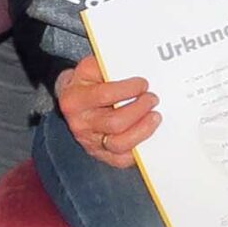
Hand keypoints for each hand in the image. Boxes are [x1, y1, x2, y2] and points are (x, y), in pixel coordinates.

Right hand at [56, 54, 159, 168]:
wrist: (72, 102)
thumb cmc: (85, 84)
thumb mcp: (88, 69)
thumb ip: (106, 67)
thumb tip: (133, 69)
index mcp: (74, 100)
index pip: (104, 95)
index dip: (128, 89)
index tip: (143, 83)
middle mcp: (80, 124)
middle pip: (115, 122)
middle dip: (139, 110)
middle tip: (152, 99)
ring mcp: (89, 142)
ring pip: (120, 144)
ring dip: (143, 130)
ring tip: (155, 116)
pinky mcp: (101, 155)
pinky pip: (122, 159)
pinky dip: (139, 148)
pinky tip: (147, 133)